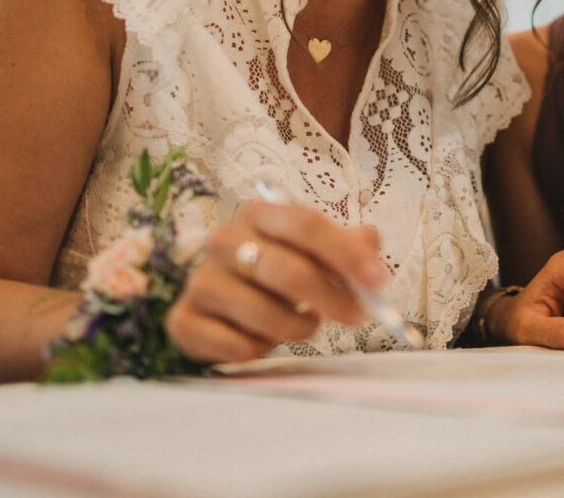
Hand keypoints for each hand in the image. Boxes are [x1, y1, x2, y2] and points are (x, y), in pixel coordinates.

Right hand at [165, 199, 389, 362]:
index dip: (346, 254)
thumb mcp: (317, 252)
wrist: (223, 305)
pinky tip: (263, 340)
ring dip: (298, 328)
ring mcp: (200, 280)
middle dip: (332, 299)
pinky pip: (235, 346)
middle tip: (358, 317)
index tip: (379, 281)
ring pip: (264, 314)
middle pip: (287, 271)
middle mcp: (224, 241)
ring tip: (304, 325)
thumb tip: (370, 247)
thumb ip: (350, 246)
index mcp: (260, 214)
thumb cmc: (280, 272)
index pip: (305, 224)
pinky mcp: (184, 320)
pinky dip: (260, 350)